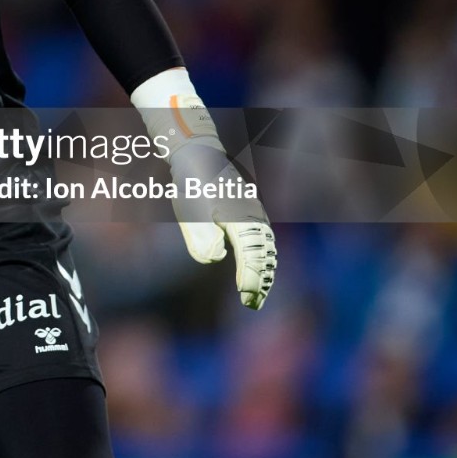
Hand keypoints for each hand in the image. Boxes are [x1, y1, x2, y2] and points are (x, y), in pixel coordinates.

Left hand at [168, 137, 277, 310]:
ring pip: (266, 247)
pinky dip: (260, 258)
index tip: (244, 296)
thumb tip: (216, 256)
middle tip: (251, 303)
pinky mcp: (250, 214)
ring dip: (263, 271)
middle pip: (265, 253)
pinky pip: (262, 240)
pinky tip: (254, 272)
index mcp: (240, 216)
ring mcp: (255, 214)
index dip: (250, 276)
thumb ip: (201, 234)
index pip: (251, 253)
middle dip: (260, 279)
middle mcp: (254, 216)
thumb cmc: (192, 183)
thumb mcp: (190, 208)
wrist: (198, 154)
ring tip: (255, 295)